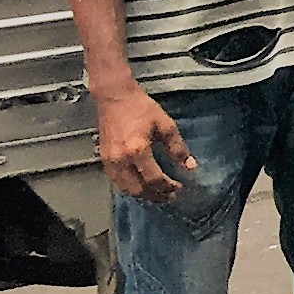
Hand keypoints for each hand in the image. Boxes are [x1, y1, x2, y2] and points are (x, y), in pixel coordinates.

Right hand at [95, 82, 191, 204]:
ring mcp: (110, 161)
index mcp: (137, 150)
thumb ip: (178, 148)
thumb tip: (190, 166)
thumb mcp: (166, 125)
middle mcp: (121, 159)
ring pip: (125, 188)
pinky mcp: (103, 159)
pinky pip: (116, 181)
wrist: (115, 98)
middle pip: (138, 189)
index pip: (154, 179)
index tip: (178, 187)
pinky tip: (139, 185)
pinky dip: (129, 187)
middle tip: (169, 196)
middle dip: (155, 196)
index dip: (168, 187)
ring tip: (157, 194)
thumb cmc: (140, 108)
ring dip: (142, 194)